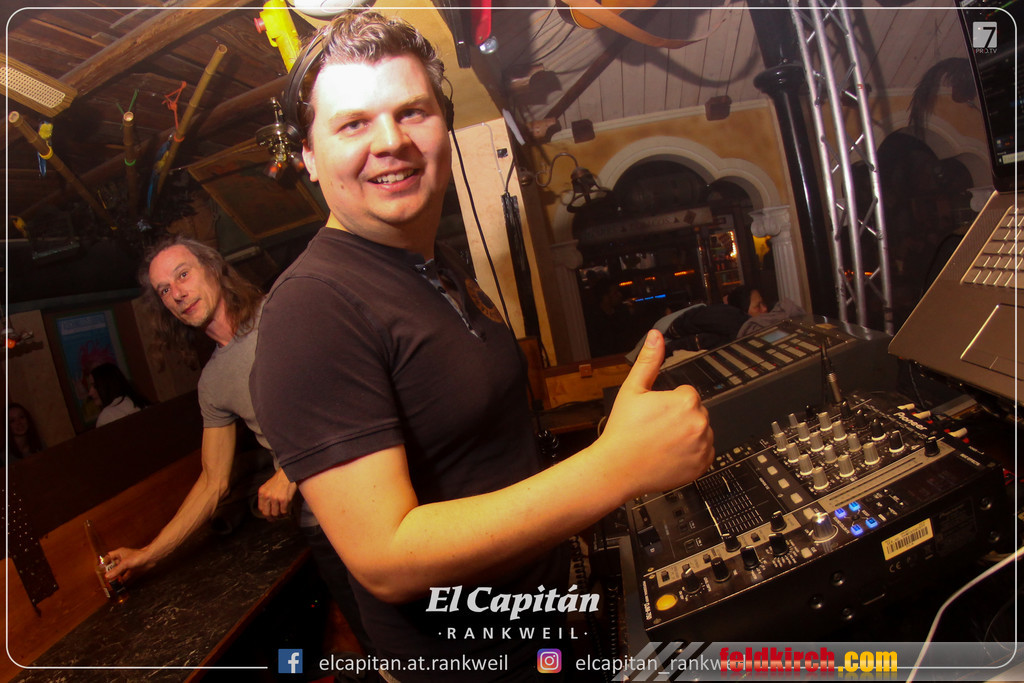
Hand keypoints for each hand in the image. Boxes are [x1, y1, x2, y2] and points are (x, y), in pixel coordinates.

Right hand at [104, 546, 153, 582]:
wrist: (151, 558)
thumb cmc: (137, 557)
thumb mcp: (125, 564)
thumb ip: (116, 570)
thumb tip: (106, 577)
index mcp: (119, 553)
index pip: (109, 556)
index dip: (104, 562)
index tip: (100, 570)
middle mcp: (122, 558)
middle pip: (113, 565)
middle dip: (109, 572)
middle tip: (104, 579)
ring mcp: (128, 564)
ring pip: (119, 571)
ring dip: (115, 577)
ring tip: (109, 584)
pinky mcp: (132, 569)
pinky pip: (125, 575)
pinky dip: (122, 580)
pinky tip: (119, 585)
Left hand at [257, 468, 297, 518]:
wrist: (288, 473)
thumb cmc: (279, 480)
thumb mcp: (267, 486)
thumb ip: (265, 496)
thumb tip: (267, 508)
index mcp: (262, 493)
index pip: (261, 509)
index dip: (265, 513)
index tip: (269, 515)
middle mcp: (267, 496)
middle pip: (267, 513)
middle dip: (271, 518)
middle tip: (274, 519)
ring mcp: (276, 498)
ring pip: (276, 514)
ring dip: (279, 516)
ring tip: (282, 515)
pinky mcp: (284, 499)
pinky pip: (284, 511)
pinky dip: (286, 513)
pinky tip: (287, 512)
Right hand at [598, 329, 714, 498]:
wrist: (617, 468)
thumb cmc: (623, 430)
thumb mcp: (632, 389)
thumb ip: (649, 361)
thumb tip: (655, 337)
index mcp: (686, 401)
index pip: (687, 394)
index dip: (669, 402)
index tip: (655, 413)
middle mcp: (699, 423)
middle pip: (696, 412)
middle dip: (680, 418)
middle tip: (656, 429)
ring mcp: (702, 446)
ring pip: (701, 432)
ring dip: (688, 435)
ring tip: (662, 443)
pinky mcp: (702, 466)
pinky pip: (705, 453)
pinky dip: (693, 454)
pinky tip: (671, 454)